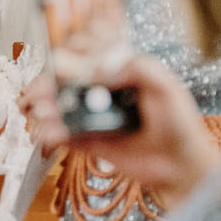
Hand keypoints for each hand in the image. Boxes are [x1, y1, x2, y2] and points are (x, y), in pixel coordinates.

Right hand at [18, 55, 220, 208]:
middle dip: (47, 84)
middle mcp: (101, 93)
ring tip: (40, 112)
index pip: (85, 57)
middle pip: (64, 82)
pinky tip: (50, 134)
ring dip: (44, 108)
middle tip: (39, 90)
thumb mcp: (165, 85)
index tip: (63, 61)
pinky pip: (64, 136)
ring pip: (59, 108)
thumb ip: (137, 68)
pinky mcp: (89, 142)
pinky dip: (52, 134)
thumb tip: (100, 70)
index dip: (69, 56)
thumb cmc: (180, 123)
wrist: (182, 165)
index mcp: (117, 72)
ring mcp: (93, 117)